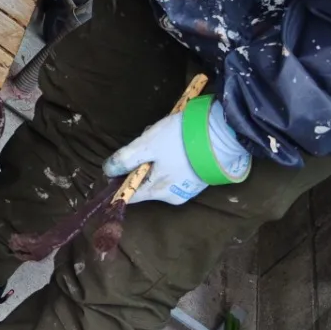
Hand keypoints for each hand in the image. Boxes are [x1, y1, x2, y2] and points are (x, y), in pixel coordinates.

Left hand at [105, 96, 250, 204]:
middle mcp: (173, 196)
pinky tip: (175, 140)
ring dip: (156, 154)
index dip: (118, 179)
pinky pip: (174, 168)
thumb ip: (125, 159)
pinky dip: (170, 155)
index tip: (116, 164)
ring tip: (164, 136)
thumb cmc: (180, 141)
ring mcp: (187, 187)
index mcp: (158, 192)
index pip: (130, 194)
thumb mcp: (146, 145)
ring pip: (159, 171)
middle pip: (144, 179)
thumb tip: (107, 170)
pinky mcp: (197, 176)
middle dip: (142, 159)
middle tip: (148, 139)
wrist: (222, 133)